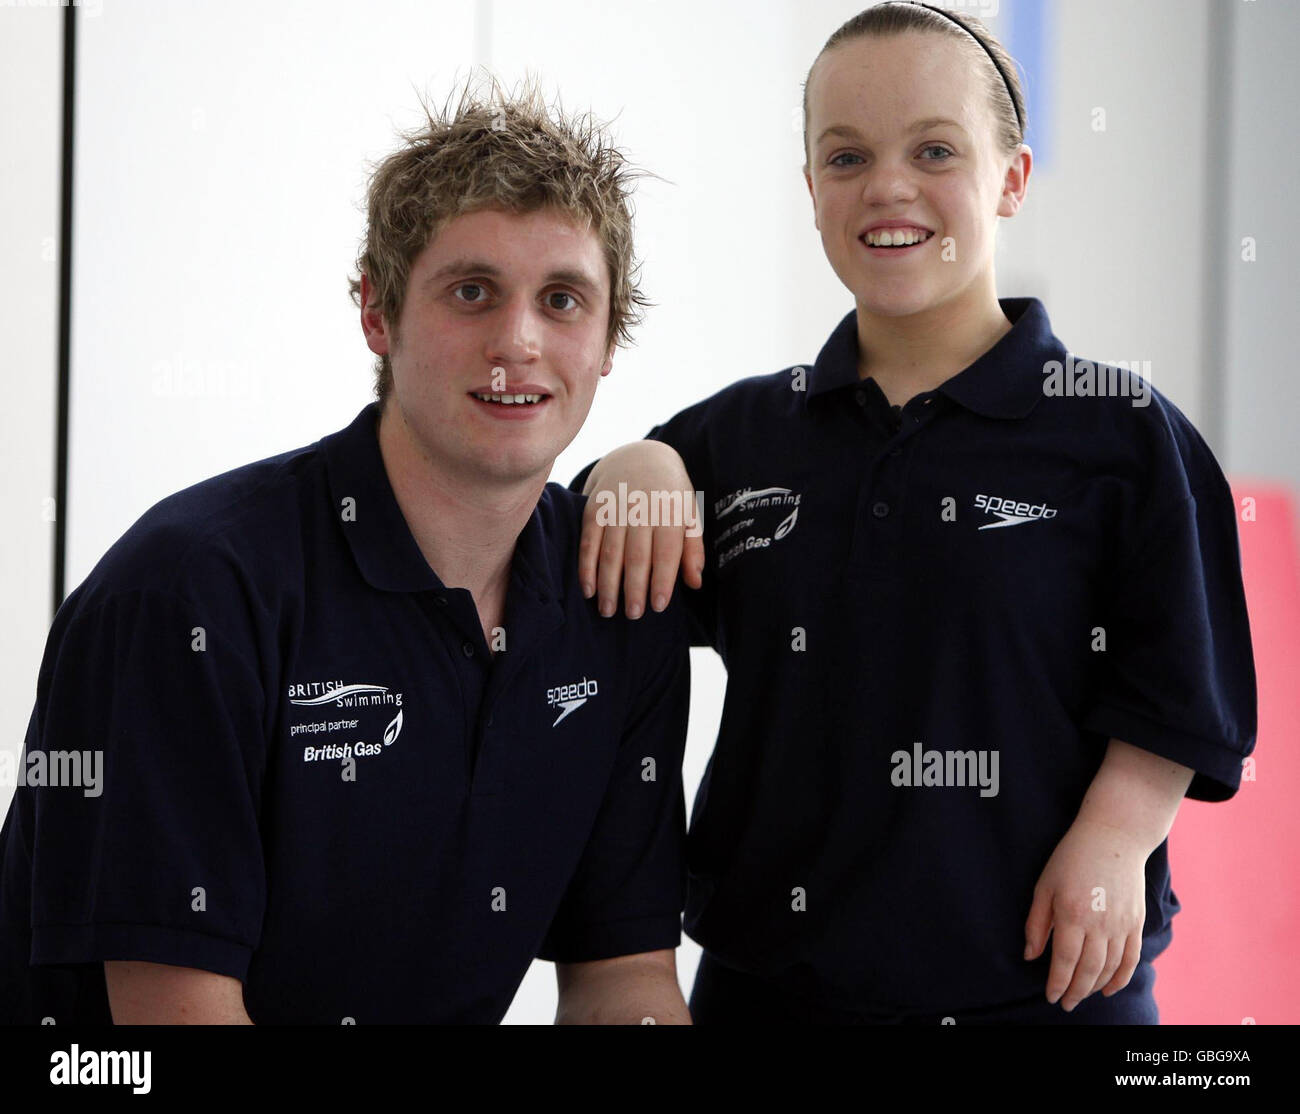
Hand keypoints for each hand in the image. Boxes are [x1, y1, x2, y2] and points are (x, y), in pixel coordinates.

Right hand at [579, 441, 703, 617]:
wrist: (640, 456)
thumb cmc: (670, 495)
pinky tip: (588, 589)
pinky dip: (586, 566)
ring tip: (608, 610)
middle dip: (633, 588)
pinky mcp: (594, 509)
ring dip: (607, 584)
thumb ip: (693, 548)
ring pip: (609, 551)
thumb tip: (695, 582)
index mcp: (669, 511)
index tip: (658, 606)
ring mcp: (615, 508)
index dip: (662, 580)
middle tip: (632, 615)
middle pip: (636, 555)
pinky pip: (588, 541)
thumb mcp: (689, 514)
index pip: (666, 551)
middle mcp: (641, 509)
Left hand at [1023, 817, 1147, 1010]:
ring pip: (1110, 968)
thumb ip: (1037, 923)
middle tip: (1065, 1003)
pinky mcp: (1136, 922)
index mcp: (1072, 913)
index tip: (1050, 996)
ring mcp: (1122, 924)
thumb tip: (1031, 955)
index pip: (1065, 961)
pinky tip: (1109, 988)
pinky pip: (1131, 959)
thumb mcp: (1044, 885)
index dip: (1057, 983)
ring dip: (1095, 987)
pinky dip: (1121, 978)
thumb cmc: (1071, 858)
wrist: (1114, 837)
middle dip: (1075, 991)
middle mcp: (1100, 923)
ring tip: (1081, 996)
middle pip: (1088, 970)